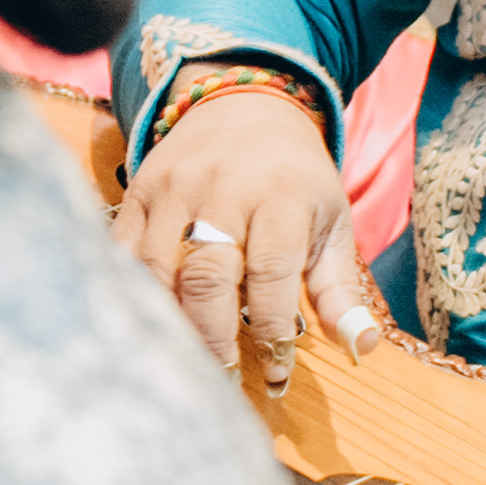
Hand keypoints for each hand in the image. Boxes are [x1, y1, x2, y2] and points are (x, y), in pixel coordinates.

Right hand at [109, 85, 381, 392]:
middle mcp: (222, 187)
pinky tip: (144, 327)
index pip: (271, 271)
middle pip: (207, 274)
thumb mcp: (331, 221)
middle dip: (214, 337)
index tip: (276, 371)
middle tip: (222, 380)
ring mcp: (173, 189)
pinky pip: (123, 252)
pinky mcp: (137, 193)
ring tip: (185, 363)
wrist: (241, 105)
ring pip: (158, 268)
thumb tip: (361, 346)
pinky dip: (130, 294)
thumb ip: (339, 287)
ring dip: (170, 323)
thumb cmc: (294, 177)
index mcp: (280, 194)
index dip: (272, 328)